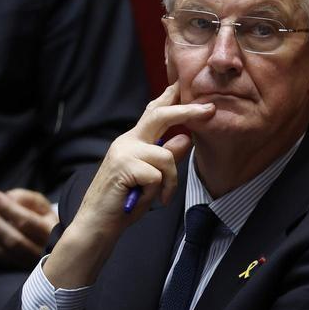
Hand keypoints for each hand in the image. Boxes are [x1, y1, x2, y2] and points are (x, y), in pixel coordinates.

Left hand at [0, 188, 58, 268]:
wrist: (52, 245)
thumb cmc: (43, 220)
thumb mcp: (40, 204)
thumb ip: (25, 198)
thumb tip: (6, 198)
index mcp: (52, 233)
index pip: (27, 222)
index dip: (6, 209)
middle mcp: (41, 252)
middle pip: (13, 240)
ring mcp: (28, 264)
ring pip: (2, 252)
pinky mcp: (15, 270)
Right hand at [44, 83, 214, 288]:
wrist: (97, 225)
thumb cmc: (124, 204)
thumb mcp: (153, 179)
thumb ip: (167, 158)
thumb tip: (187, 138)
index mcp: (132, 141)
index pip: (152, 112)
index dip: (170, 97)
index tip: (185, 84)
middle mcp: (126, 141)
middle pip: (160, 115)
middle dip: (187, 111)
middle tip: (211, 109)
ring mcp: (123, 152)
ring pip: (165, 156)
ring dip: (170, 181)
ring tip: (160, 197)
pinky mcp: (124, 167)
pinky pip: (158, 175)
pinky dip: (159, 191)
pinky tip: (145, 201)